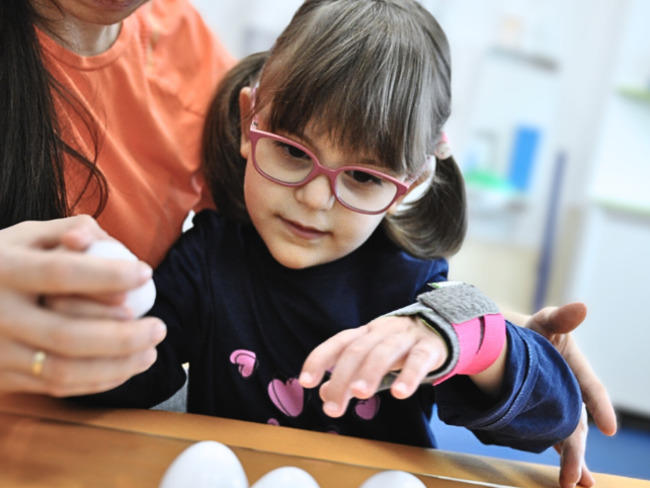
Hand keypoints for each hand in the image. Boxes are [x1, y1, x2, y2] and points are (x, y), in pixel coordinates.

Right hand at [0, 216, 165, 395]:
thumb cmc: (5, 262)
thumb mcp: (27, 236)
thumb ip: (70, 230)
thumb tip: (101, 242)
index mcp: (3, 269)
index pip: (59, 272)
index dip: (106, 274)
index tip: (147, 272)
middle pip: (66, 334)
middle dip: (123, 336)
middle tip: (160, 328)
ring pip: (63, 370)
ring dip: (116, 365)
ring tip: (151, 351)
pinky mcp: (1, 378)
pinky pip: (55, 386)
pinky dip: (98, 381)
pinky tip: (127, 367)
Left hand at [299, 315, 446, 416]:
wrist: (440, 329)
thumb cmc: (399, 348)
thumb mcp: (372, 358)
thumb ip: (349, 375)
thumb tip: (324, 393)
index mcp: (365, 333)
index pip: (338, 343)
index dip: (320, 359)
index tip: (306, 382)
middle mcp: (381, 331)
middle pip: (357, 351)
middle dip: (342, 378)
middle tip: (333, 408)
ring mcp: (405, 337)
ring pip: (384, 351)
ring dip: (370, 372)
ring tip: (360, 395)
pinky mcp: (428, 347)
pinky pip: (418, 360)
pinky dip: (409, 375)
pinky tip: (401, 393)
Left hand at [524, 303, 616, 487]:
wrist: (506, 346)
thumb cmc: (532, 332)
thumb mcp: (545, 322)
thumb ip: (561, 318)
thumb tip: (582, 306)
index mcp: (577, 370)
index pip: (592, 389)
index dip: (601, 406)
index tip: (610, 426)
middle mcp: (572, 394)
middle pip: (578, 423)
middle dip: (579, 449)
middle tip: (578, 475)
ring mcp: (558, 409)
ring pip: (568, 438)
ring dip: (573, 461)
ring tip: (575, 483)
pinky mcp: (542, 419)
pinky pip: (552, 439)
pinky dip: (561, 458)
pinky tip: (567, 480)